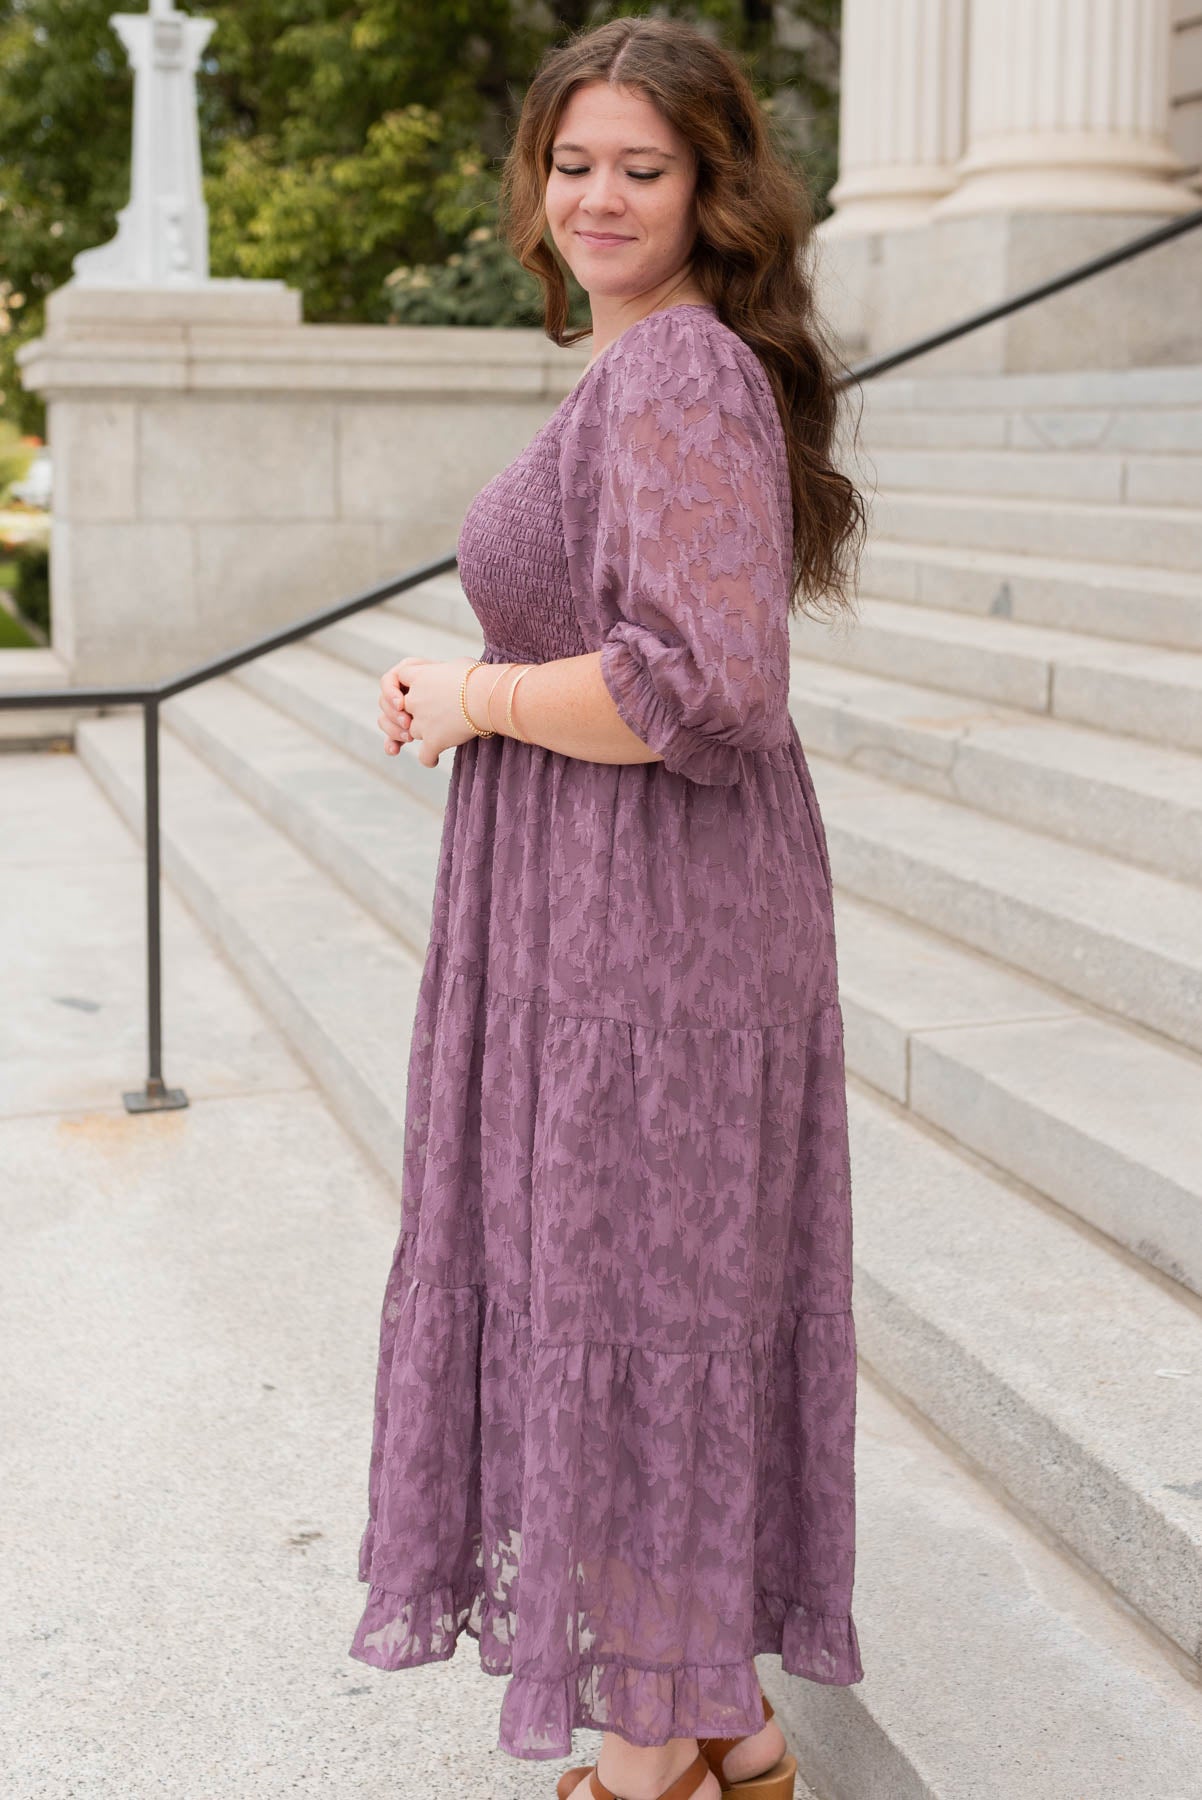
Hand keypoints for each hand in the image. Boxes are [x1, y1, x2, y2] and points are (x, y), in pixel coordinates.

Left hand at [377, 655, 494, 767]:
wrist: (488, 697)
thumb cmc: (481, 678)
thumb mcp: (459, 665)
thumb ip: (446, 671)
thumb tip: (451, 675)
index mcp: (420, 676)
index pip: (399, 677)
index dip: (404, 685)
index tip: (412, 690)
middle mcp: (415, 698)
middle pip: (402, 709)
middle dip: (409, 715)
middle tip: (424, 719)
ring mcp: (422, 721)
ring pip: (411, 732)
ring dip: (423, 735)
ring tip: (440, 736)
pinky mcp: (433, 740)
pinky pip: (424, 756)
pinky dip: (429, 759)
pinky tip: (434, 758)